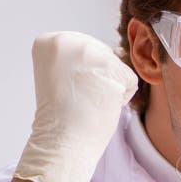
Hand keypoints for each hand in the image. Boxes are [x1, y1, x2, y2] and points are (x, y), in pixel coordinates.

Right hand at [14, 32, 137, 181]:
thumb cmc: (61, 115)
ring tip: (89, 102)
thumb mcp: (59, 74)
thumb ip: (76, 58)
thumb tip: (105, 53)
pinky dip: (122, 98)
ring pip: (117, 68)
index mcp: (50, 41)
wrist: (61, 141)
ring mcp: (90, 52)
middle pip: (102, 55)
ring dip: (110, 88)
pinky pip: (130, 81)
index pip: (83, 48)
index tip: (65, 88)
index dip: (79, 74)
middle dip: (97, 79)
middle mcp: (67, 40)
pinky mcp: (113, 68)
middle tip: (78, 97)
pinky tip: (102, 106)